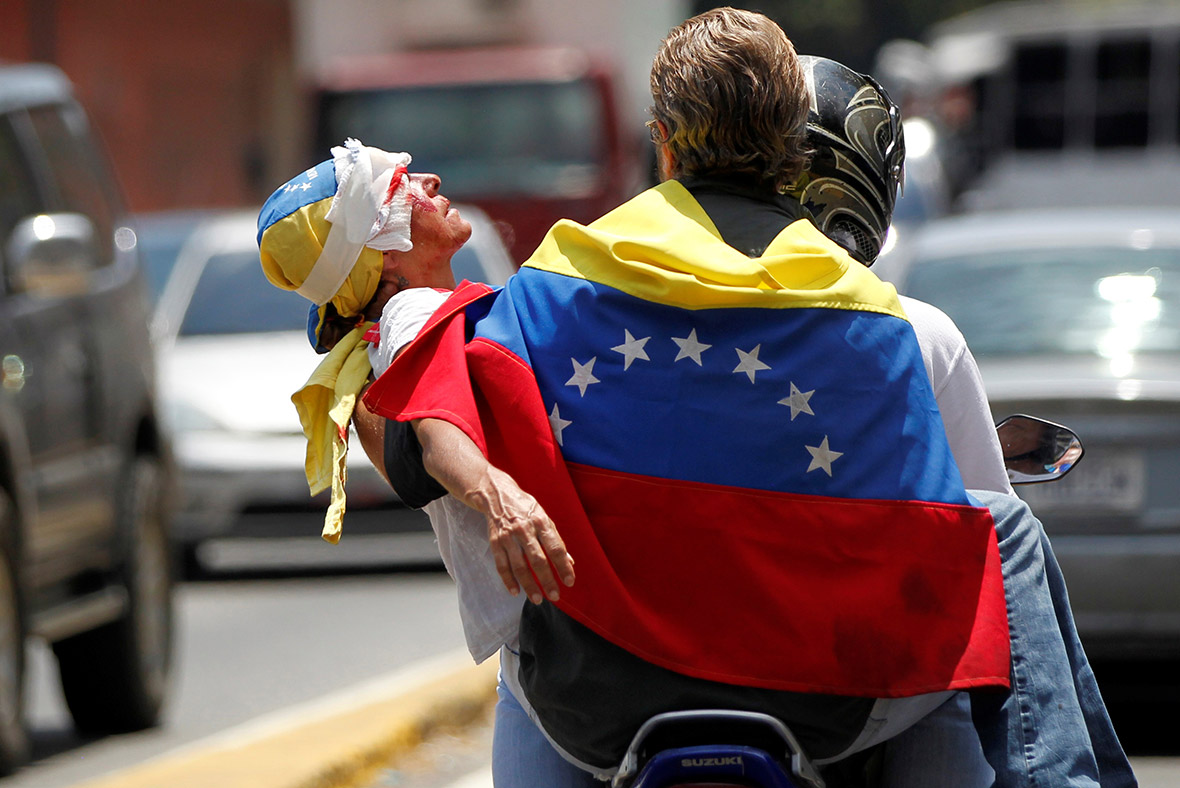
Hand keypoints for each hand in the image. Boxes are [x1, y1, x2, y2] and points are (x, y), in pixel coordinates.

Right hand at [413, 417, 575, 603]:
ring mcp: (508, 536)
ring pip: (519, 566)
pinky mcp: (495, 541)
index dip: (563, 566)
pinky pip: (501, 564)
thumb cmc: (525, 507)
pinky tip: (515, 591)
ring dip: (529, 585)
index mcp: (541, 521)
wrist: (496, 493)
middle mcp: (524, 528)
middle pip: (538, 560)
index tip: (569, 581)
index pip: (555, 548)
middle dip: (547, 580)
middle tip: (555, 595)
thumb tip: (570, 562)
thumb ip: (556, 540)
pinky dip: (508, 580)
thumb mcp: (544, 517)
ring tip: (537, 599)